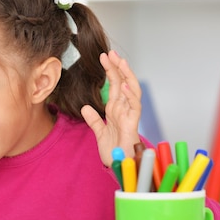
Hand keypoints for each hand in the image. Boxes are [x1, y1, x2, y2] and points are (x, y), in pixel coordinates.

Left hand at [81, 50, 141, 165]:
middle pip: (123, 83)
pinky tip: (125, 85)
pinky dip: (130, 95)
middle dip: (117, 67)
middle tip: (110, 53)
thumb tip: (86, 107)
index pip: (114, 85)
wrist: (120, 166)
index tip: (103, 57)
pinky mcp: (133, 124)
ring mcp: (130, 115)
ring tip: (120, 62)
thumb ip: (94, 120)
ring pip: (132, 90)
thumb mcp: (100, 132)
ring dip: (127, 76)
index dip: (110, 70)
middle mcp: (124, 109)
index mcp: (116, 109)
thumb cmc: (114, 151)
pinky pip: (134, 107)